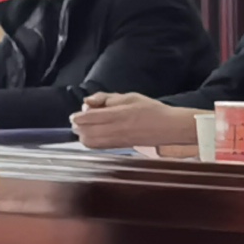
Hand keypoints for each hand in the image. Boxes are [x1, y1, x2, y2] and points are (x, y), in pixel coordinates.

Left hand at [73, 93, 193, 150]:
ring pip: (88, 141)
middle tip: (79, 119)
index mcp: (117, 114)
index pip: (88, 118)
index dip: (77, 117)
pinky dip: (90, 141)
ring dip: (83, 134)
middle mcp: (114, 129)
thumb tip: (87, 101)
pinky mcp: (118, 147)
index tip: (75, 114)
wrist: (168, 127)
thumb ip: (106, 98)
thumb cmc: (150, 109)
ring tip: (86, 127)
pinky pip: (97, 146)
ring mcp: (116, 140)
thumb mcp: (130, 97)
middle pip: (85, 131)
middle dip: (78, 126)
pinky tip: (94, 135)